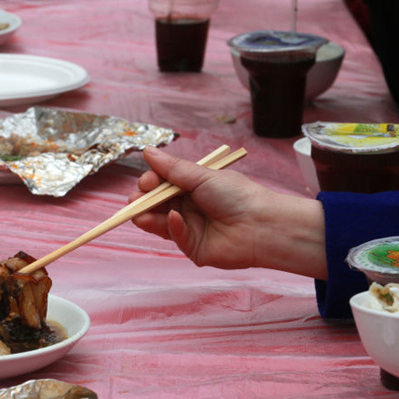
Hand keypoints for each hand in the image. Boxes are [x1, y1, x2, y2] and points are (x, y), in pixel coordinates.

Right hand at [130, 147, 327, 278]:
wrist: (261, 225)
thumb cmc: (237, 195)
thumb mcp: (202, 176)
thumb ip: (171, 168)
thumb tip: (147, 151)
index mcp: (192, 188)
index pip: (161, 185)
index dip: (150, 183)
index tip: (146, 182)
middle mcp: (189, 207)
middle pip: (156, 204)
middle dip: (143, 201)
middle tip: (137, 199)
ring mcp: (190, 228)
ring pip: (160, 222)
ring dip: (148, 216)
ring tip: (139, 213)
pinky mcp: (192, 247)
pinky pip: (175, 236)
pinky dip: (172, 227)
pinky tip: (174, 218)